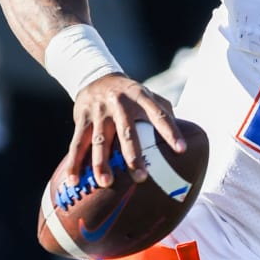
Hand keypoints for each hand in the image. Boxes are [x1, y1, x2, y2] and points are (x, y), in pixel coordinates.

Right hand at [69, 73, 186, 187]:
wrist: (96, 76)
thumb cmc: (130, 94)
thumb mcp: (148, 95)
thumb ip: (164, 113)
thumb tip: (184, 139)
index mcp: (141, 97)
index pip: (159, 115)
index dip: (171, 132)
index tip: (181, 150)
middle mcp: (120, 103)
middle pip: (127, 132)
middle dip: (133, 156)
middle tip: (141, 178)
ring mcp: (99, 112)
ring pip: (100, 140)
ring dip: (101, 163)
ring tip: (106, 183)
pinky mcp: (82, 118)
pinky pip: (76, 143)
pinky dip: (74, 163)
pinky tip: (74, 180)